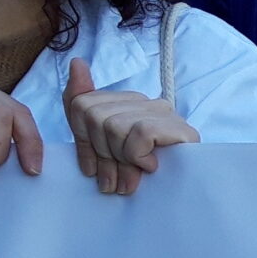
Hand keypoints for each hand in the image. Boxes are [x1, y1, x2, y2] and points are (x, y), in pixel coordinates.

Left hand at [64, 58, 198, 195]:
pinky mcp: (177, 127)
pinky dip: (138, 156)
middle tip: (114, 179)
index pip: (81, 104)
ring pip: (114, 125)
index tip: (93, 169)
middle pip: (95, 115)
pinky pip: (140, 133)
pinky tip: (149, 167)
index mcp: (125, 102)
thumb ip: (81, 105)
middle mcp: (144, 101)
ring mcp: (163, 112)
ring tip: (132, 177)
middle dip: (102, 154)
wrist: (180, 196)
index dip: (82, 142)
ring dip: (121, 159)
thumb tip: (76, 62)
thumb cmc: (138, 173)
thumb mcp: (100, 146)